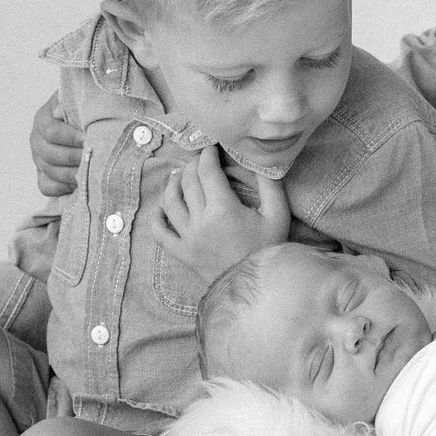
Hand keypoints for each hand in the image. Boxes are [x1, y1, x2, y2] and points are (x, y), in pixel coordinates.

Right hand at [29, 94, 82, 197]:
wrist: (92, 126)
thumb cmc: (90, 111)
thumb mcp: (84, 102)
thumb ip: (73, 105)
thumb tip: (58, 111)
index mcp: (44, 117)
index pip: (50, 131)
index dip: (70, 137)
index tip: (88, 139)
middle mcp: (37, 138)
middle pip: (49, 154)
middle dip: (74, 157)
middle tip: (93, 158)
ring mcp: (38, 158)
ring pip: (48, 171)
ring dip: (71, 173)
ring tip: (91, 172)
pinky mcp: (43, 175)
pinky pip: (46, 186)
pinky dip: (62, 187)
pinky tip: (79, 182)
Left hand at [159, 143, 290, 282]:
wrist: (257, 288)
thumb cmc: (269, 250)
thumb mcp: (278, 214)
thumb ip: (270, 185)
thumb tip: (260, 162)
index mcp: (223, 208)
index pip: (207, 171)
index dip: (208, 155)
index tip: (211, 147)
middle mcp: (200, 221)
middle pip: (188, 182)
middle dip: (193, 165)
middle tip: (200, 158)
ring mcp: (188, 238)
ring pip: (170, 202)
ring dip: (173, 184)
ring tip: (179, 175)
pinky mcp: (182, 253)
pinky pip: (160, 234)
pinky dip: (156, 218)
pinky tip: (161, 207)